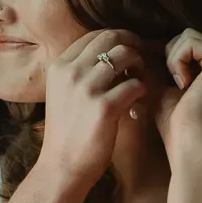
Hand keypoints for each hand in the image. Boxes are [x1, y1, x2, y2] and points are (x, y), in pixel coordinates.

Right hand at [38, 29, 148, 188]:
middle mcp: (71, 72)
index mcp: (59, 67)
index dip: (116, 38)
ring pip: (126, 56)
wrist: (61, 167)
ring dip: (140, 65)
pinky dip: (142, 91)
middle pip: (111, 38)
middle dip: (132, 43)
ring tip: (140, 80)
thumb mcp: (61, 94)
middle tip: (142, 57)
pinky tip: (138, 102)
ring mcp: (87, 88)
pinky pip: (135, 85)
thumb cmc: (66, 133)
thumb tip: (107, 55)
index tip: (128, 47)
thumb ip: (78, 73)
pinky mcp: (105, 107)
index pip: (93, 35)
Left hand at [155, 27, 201, 152]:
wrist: (186, 138)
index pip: (182, 43)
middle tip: (171, 82)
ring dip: (173, 59)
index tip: (155, 73)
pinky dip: (178, 60)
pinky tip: (183, 82)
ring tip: (178, 84)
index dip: (164, 54)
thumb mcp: (158, 84)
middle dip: (169, 55)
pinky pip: (191, 43)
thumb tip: (138, 43)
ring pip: (187, 36)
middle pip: (185, 36)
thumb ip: (154, 63)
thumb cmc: (172, 120)